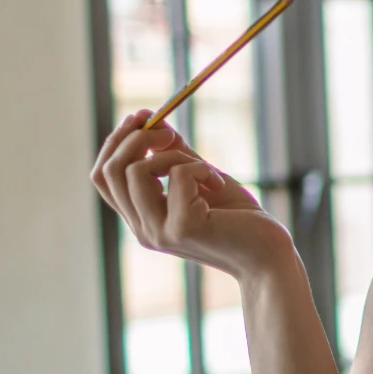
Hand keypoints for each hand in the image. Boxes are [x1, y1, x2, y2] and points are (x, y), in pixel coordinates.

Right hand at [89, 110, 290, 279]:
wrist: (269, 256)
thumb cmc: (240, 220)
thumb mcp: (202, 178)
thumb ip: (176, 154)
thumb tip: (154, 120)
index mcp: (141, 219)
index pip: (103, 176)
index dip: (116, 141)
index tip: (142, 117)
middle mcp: (142, 229)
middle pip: (109, 171)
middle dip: (136, 138)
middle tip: (170, 132)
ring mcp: (158, 232)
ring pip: (137, 170)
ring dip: (174, 155)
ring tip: (206, 170)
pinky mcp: (182, 228)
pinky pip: (177, 176)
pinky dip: (201, 169)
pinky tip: (219, 186)